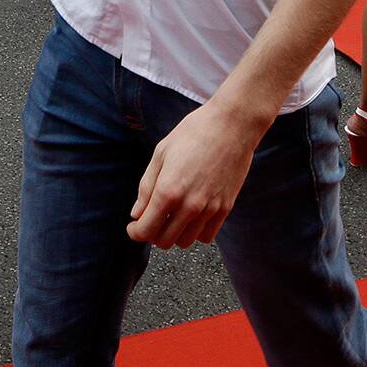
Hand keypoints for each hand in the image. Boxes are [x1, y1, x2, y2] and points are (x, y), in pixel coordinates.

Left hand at [127, 102, 256, 249]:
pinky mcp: (225, 208)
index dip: (135, 232)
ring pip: (185, 242)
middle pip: (164, 241)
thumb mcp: (161, 153)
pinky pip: (206, 236)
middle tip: (152, 219)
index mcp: (168, 190)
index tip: (134, 227)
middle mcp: (189, 205)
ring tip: (172, 215)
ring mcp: (209, 209)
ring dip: (174, 234)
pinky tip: (192, 215)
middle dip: (153, 233)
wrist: (232, 124)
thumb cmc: (194, 132)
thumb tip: (137, 213)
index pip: (146, 230)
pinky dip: (195, 232)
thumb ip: (146, 186)